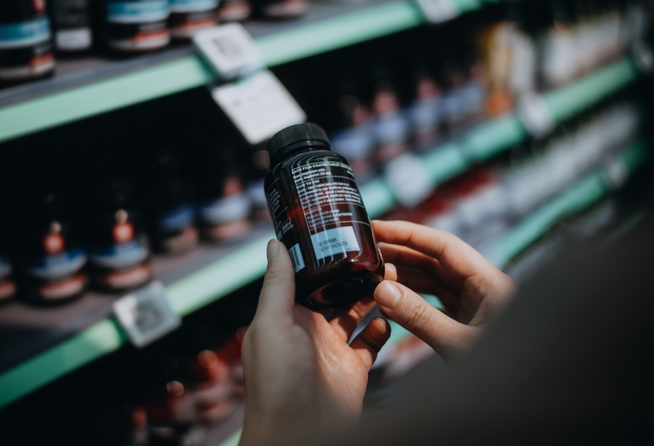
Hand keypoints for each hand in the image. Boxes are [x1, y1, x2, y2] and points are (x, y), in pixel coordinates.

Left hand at [240, 239, 390, 445]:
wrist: (300, 435)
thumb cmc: (276, 383)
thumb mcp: (271, 324)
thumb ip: (277, 283)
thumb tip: (274, 243)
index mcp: (286, 315)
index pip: (306, 278)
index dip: (324, 258)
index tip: (344, 236)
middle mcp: (309, 329)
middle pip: (336, 293)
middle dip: (355, 275)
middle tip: (377, 255)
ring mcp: (332, 349)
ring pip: (356, 313)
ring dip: (372, 296)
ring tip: (389, 277)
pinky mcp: (353, 370)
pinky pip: (371, 343)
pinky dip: (381, 329)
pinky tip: (384, 321)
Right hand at [372, 220, 517, 362]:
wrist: (524, 396)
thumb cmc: (506, 371)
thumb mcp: (459, 344)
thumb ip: (420, 316)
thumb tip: (382, 290)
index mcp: (490, 282)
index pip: (444, 245)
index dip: (409, 234)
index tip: (378, 229)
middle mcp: (482, 288)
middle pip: (436, 260)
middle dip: (402, 253)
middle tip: (367, 251)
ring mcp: (475, 305)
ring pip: (434, 280)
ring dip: (404, 276)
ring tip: (372, 272)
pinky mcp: (467, 322)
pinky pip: (435, 301)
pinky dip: (412, 297)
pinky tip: (390, 297)